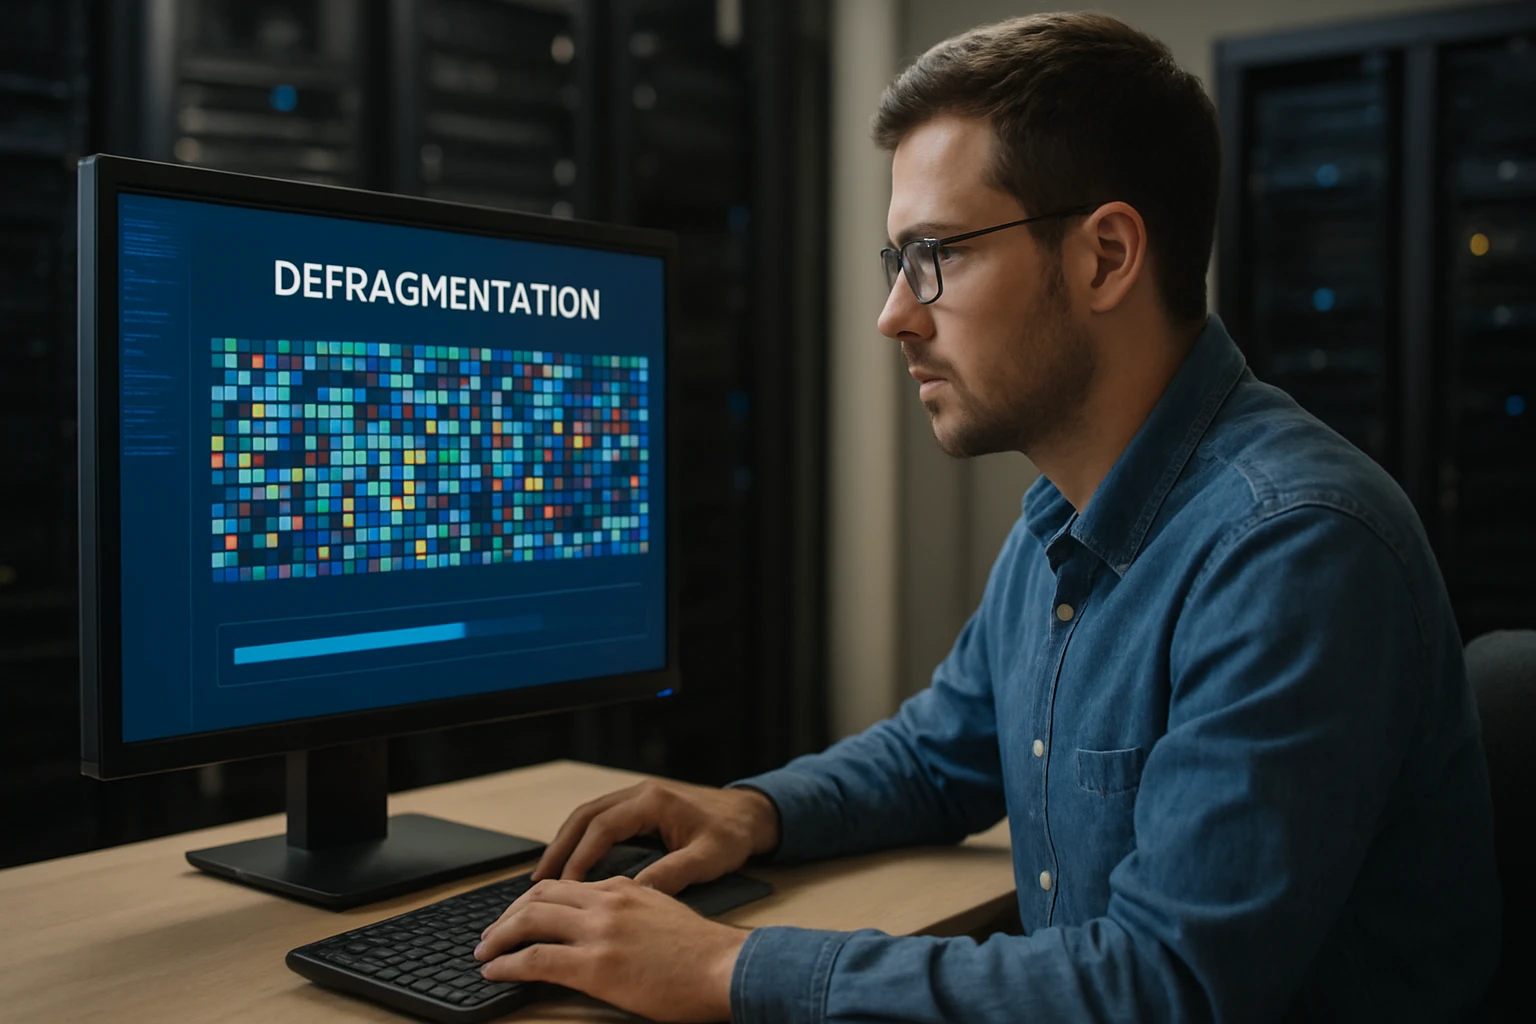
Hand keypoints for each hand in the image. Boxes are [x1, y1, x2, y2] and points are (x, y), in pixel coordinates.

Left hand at [473, 875, 749, 1022]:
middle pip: (539, 895)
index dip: (534, 900)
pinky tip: (495, 972)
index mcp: (624, 888)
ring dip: (498, 936)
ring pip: (529, 921)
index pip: (565, 884)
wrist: (727, 967)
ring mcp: (600, 932)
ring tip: (483, 952)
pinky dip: (507, 964)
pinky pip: (534, 959)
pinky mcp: (595, 965)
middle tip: (491, 933)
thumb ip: (634, 908)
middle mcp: (607, 901)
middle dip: (507, 914)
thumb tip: (610, 924)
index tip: (519, 916)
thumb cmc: (705, 952)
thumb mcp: (666, 912)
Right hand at [532, 778, 778, 893]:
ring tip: (546, 875)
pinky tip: (571, 863)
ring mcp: (637, 797)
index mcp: (653, 801)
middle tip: (537, 881)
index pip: (602, 827)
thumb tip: (634, 894)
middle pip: (584, 817)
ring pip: (587, 816)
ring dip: (565, 843)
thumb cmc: (732, 834)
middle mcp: (639, 793)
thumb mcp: (707, 858)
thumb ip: (672, 874)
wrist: (751, 814)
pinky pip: (599, 820)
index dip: (579, 857)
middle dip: (558, 848)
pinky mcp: (639, 807)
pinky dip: (580, 840)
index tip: (563, 886)